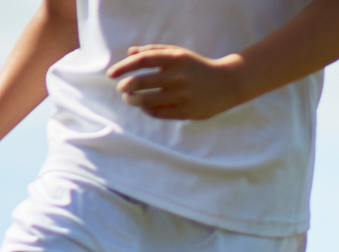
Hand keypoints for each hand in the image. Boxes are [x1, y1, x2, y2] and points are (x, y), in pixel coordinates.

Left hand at [108, 45, 246, 120]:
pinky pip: (161, 113)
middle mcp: (179, 76)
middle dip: (126, 86)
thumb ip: (154, 50)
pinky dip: (148, 110)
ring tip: (130, 99)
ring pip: (148, 100)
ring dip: (134, 100)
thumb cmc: (197, 67)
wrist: (228, 84)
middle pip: (141, 82)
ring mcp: (184, 95)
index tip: (111, 74)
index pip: (142, 60)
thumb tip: (130, 53)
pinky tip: (145, 107)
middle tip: (122, 88)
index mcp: (175, 58)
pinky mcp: (189, 111)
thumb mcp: (178, 54)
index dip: (123, 67)